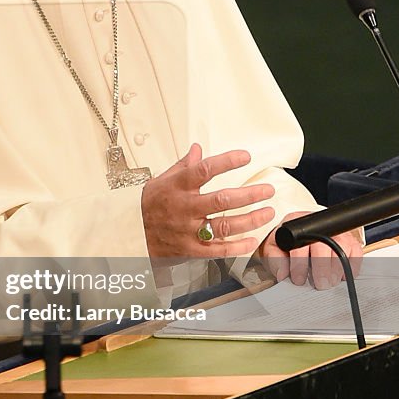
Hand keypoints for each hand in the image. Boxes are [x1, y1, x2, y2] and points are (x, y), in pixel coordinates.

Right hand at [141, 143, 274, 258]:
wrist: (130, 233)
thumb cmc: (147, 206)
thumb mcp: (161, 180)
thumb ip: (183, 166)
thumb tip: (198, 149)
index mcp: (177, 187)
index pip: (204, 170)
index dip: (227, 162)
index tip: (245, 157)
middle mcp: (184, 208)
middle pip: (221, 200)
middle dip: (249, 195)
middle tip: (267, 190)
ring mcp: (188, 230)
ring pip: (224, 226)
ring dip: (250, 220)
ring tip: (268, 212)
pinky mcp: (190, 249)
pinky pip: (217, 250)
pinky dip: (237, 247)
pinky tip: (252, 240)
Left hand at [260, 212, 363, 288]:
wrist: (299, 237)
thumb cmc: (287, 245)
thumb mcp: (274, 250)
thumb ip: (276, 261)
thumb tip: (283, 275)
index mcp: (296, 226)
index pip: (299, 244)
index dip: (299, 264)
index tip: (298, 279)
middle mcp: (318, 226)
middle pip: (323, 247)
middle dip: (321, 269)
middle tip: (319, 284)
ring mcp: (336, 232)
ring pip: (341, 250)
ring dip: (335, 270)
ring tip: (328, 282)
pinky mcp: (350, 241)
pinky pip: (355, 254)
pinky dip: (350, 267)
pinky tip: (340, 276)